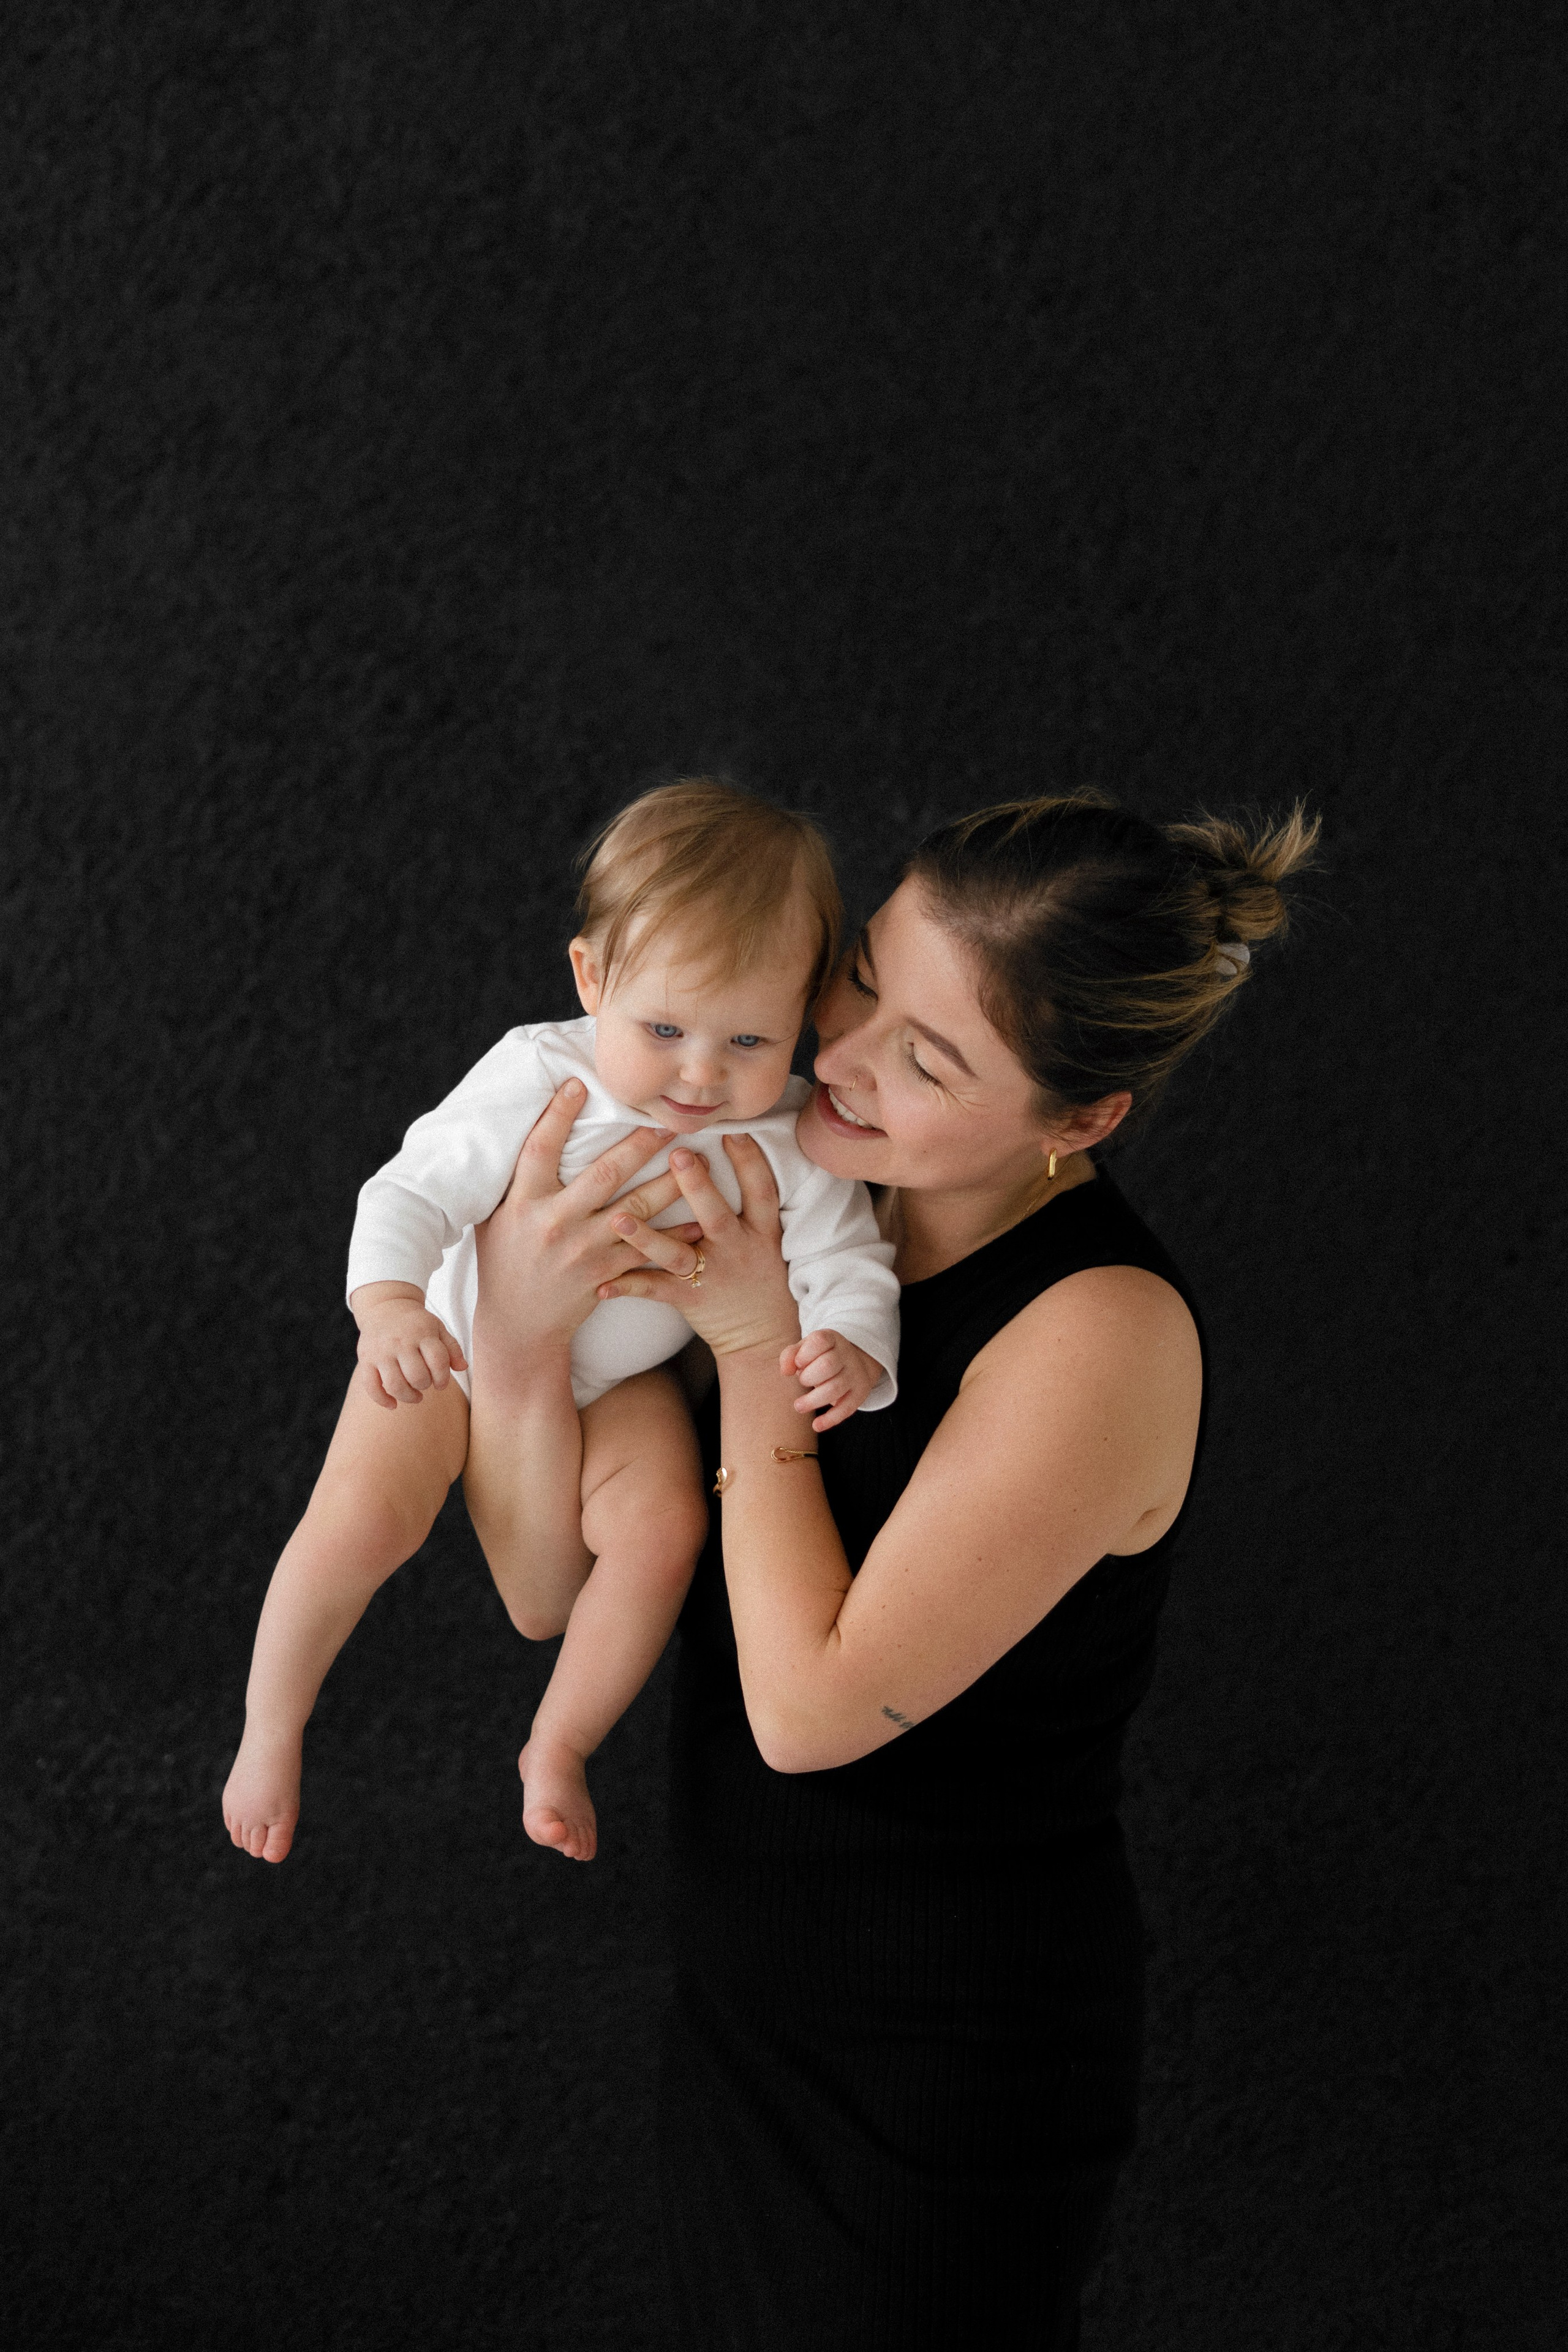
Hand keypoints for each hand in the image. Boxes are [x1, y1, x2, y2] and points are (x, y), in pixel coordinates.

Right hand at [351, 1282, 466, 1409]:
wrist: (385, 1307)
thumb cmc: (416, 1324)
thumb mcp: (438, 1328)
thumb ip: (452, 1348)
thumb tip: (462, 1367)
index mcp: (422, 1333)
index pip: (438, 1362)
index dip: (443, 1378)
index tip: (441, 1383)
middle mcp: (400, 1342)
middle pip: (417, 1376)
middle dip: (425, 1386)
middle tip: (424, 1383)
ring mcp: (381, 1351)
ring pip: (395, 1385)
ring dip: (408, 1397)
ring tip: (415, 1396)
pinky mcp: (366, 1359)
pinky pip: (371, 1386)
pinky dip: (382, 1400)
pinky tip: (393, 1404)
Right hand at [469, 1081, 700, 1384]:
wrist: (517, 1325)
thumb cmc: (504, 1261)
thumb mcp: (495, 1217)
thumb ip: (514, 1180)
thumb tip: (517, 1130)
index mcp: (524, 1203)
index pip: (540, 1149)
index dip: (558, 1115)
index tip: (578, 1084)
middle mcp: (556, 1224)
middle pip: (604, 1175)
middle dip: (639, 1144)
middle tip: (666, 1118)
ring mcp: (584, 1251)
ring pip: (636, 1211)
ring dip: (669, 1184)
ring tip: (695, 1159)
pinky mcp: (606, 1274)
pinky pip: (648, 1251)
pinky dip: (676, 1236)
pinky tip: (701, 1218)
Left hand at [598, 1136, 798, 1362]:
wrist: (762, 1335)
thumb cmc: (761, 1274)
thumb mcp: (768, 1234)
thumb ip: (748, 1197)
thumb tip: (731, 1139)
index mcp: (760, 1229)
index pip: (760, 1190)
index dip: (749, 1159)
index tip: (732, 1129)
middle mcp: (736, 1249)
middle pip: (716, 1215)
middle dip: (697, 1186)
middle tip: (678, 1155)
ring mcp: (711, 1274)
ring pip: (677, 1254)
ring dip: (647, 1237)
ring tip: (619, 1218)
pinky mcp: (689, 1299)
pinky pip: (655, 1291)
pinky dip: (628, 1287)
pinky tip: (602, 1284)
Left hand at [781, 1330, 883, 1433]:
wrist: (856, 1361)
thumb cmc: (821, 1356)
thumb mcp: (806, 1348)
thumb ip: (790, 1355)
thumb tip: (786, 1372)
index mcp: (832, 1339)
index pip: (819, 1341)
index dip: (804, 1354)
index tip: (799, 1364)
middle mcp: (847, 1355)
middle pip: (827, 1365)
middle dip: (808, 1377)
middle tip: (803, 1381)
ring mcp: (855, 1375)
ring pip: (835, 1388)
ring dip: (813, 1400)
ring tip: (799, 1406)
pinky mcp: (859, 1394)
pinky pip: (847, 1408)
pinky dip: (830, 1419)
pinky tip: (816, 1425)